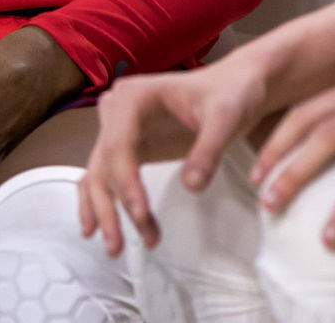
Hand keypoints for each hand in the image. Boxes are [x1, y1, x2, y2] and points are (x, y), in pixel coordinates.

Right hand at [79, 55, 271, 255]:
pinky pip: (106, 175)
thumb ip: (208, 150)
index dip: (126, 182)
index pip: (119, 144)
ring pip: (101, 174)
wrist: (237, 86)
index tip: (141, 214)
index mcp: (134, 96)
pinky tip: (97, 228)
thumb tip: (192, 187)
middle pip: (105, 163)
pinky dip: (103, 201)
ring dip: (106, 211)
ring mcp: (121, 128)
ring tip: (115, 248)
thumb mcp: (225, 118)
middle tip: (119, 245)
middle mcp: (118, 110)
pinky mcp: (129, 146)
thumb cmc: (231, 94)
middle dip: (112, 206)